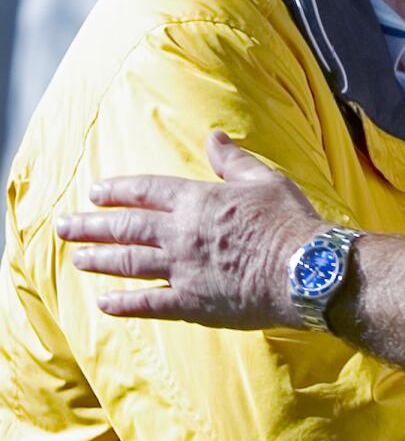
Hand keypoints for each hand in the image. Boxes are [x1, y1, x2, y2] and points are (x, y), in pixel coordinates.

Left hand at [56, 130, 323, 328]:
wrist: (304, 270)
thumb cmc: (289, 222)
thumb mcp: (265, 180)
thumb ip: (233, 160)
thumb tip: (214, 136)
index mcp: (198, 201)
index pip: (146, 191)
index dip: (118, 190)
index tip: (95, 192)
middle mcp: (181, 234)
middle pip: (126, 227)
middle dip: (91, 225)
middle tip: (64, 225)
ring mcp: (182, 270)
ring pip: (129, 263)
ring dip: (100, 259)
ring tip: (78, 257)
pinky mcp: (192, 302)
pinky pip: (149, 304)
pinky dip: (124, 304)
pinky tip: (104, 302)